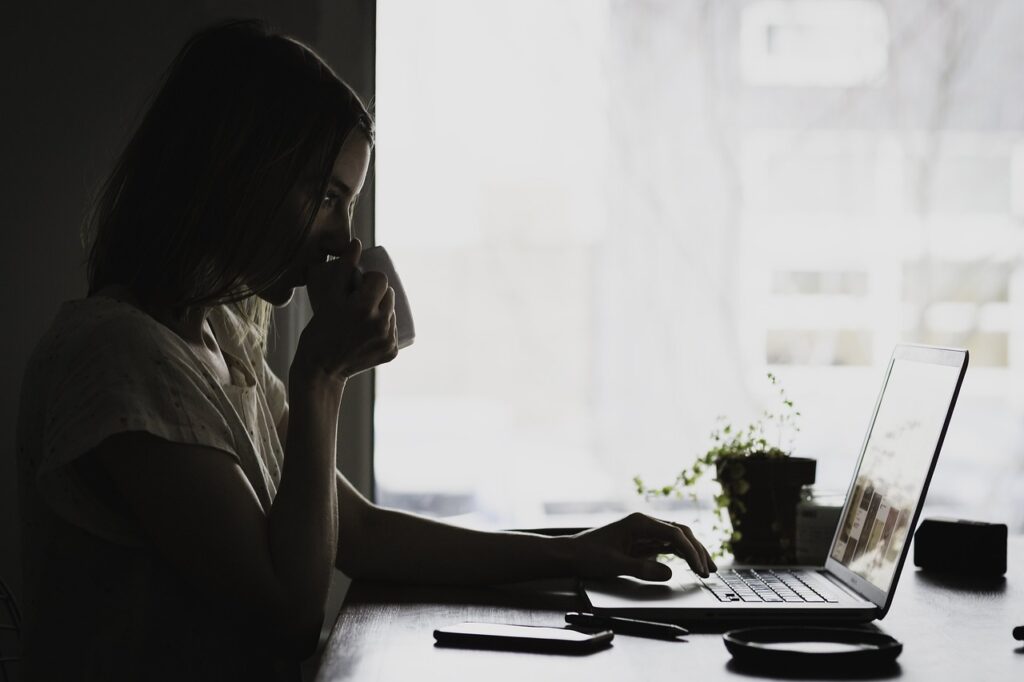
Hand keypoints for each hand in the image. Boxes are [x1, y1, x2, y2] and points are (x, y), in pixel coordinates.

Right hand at [293, 239, 397, 381]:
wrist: (321, 369)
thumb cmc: (319, 330)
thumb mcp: (328, 298)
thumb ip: (343, 269)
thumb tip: (357, 243)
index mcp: (364, 307)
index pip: (381, 279)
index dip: (370, 279)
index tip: (358, 286)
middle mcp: (381, 323)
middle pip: (389, 295)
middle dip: (377, 294)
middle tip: (359, 301)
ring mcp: (388, 339)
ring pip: (392, 312)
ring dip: (382, 310)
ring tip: (363, 316)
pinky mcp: (392, 352)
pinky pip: (393, 330)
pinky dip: (384, 328)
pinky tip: (370, 331)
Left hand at [568, 512, 715, 580]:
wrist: (571, 554)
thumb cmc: (588, 555)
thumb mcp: (614, 564)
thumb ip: (642, 568)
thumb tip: (669, 572)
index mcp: (639, 523)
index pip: (674, 534)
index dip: (691, 551)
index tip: (700, 568)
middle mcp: (644, 523)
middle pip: (680, 533)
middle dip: (697, 550)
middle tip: (710, 570)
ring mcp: (644, 532)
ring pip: (676, 538)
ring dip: (692, 551)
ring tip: (707, 568)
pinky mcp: (642, 542)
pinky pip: (667, 545)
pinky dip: (681, 555)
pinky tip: (691, 564)